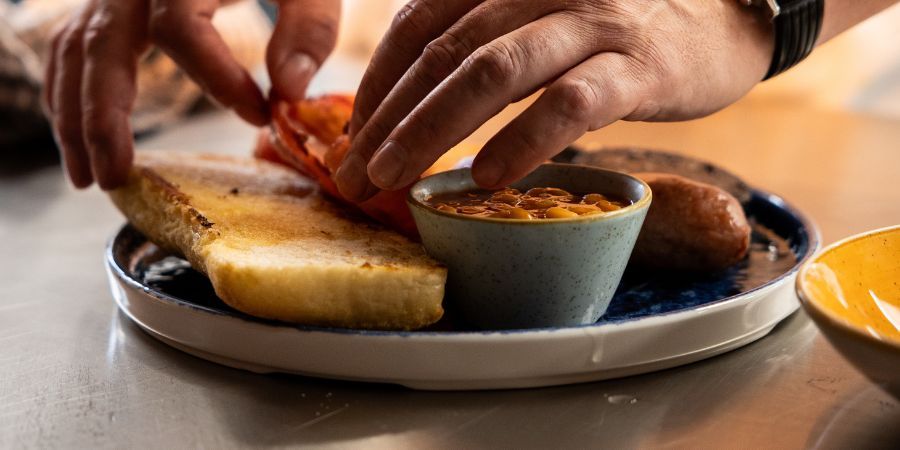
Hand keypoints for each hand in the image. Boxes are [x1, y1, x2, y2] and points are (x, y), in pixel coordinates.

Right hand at [44, 0, 339, 188]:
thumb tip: (289, 94)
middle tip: (116, 176)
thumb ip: (307, 29)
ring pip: (74, 52)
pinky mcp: (108, 5)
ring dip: (74, 117)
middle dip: (103, 118)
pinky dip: (67, 91)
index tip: (260, 115)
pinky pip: (70, 45)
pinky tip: (78, 136)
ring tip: (91, 177)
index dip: (217, 79)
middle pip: (101, 46)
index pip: (180, 29)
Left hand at [336, 0, 773, 200]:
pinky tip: (486, 177)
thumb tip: (413, 107)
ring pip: (495, 70)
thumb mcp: (543, 20)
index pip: (420, 22)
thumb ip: (486, 45)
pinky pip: (570, 104)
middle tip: (354, 174)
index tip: (353, 135)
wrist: (728, 18)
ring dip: (433, 129)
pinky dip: (522, 141)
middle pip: (445, 50)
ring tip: (394, 180)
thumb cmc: (619, 31)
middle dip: (390, 118)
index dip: (378, 82)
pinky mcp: (640, 67)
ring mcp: (594, 23)